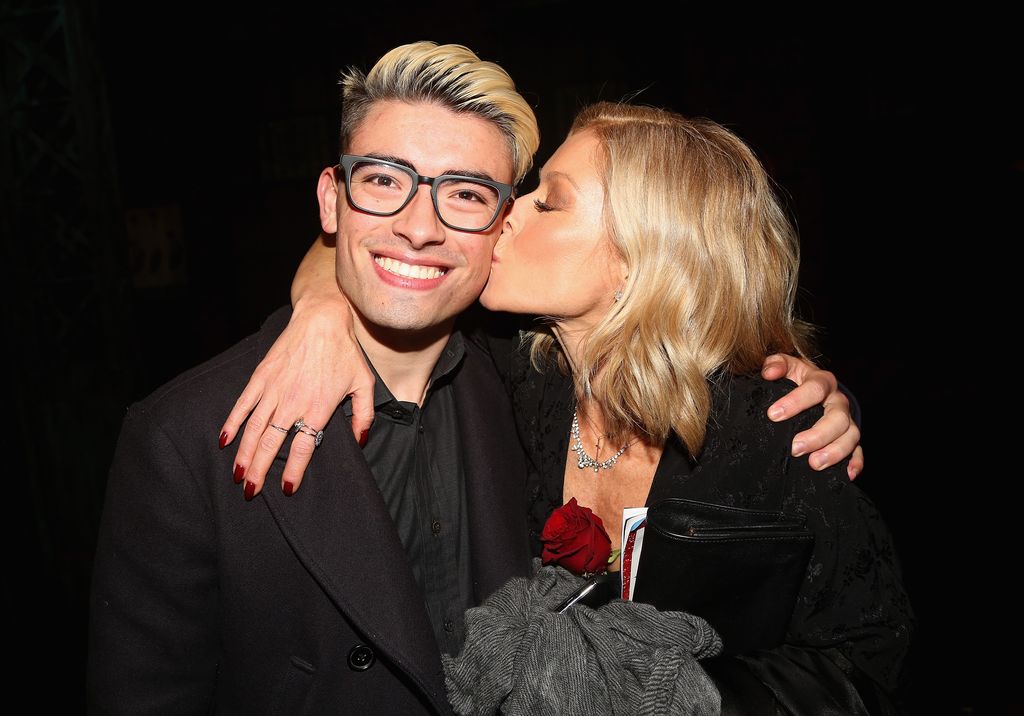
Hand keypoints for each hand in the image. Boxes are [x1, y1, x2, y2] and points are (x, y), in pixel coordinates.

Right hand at [219, 295, 374, 497]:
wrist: (322, 319)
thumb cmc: (346, 352)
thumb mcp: (364, 384)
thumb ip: (364, 416)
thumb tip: (361, 441)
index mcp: (318, 407)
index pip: (304, 446)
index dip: (295, 470)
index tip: (287, 488)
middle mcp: (293, 401)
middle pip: (273, 443)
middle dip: (260, 470)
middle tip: (251, 491)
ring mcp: (274, 389)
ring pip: (255, 428)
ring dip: (245, 454)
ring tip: (238, 474)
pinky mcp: (261, 376)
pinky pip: (243, 404)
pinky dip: (233, 423)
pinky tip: (225, 441)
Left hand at [760, 354, 862, 479]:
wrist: (814, 388)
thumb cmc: (796, 379)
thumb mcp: (786, 366)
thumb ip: (776, 364)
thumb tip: (769, 372)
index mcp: (823, 381)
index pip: (815, 388)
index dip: (795, 401)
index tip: (773, 415)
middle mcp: (838, 401)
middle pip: (837, 417)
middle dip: (817, 434)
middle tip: (795, 448)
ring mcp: (846, 420)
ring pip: (850, 436)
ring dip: (834, 451)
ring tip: (814, 464)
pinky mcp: (850, 437)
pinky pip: (858, 450)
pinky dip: (855, 462)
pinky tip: (846, 474)